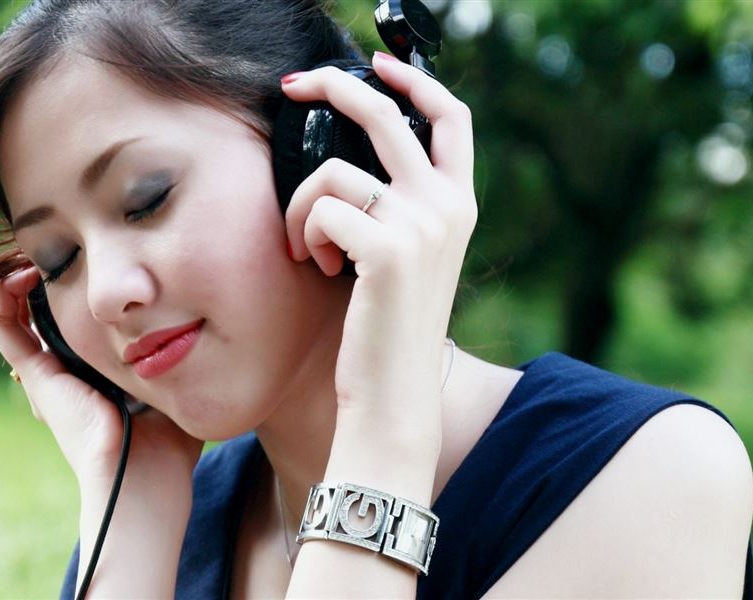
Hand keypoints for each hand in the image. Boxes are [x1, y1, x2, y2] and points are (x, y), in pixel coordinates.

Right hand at [0, 266, 204, 488]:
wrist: (144, 482)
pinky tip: (18, 275)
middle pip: (47, 316)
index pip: (81, 327)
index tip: (94, 263)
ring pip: (17, 318)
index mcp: (98, 375)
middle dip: (50, 280)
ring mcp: (50, 375)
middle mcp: (69, 372)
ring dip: (20, 282)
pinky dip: (3, 302)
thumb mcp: (178, 388)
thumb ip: (186, 361)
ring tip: (33, 255)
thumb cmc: (170, 447)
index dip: (80, 294)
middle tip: (61, 249)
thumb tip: (206, 332)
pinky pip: (5, 332)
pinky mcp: (38, 378)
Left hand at [280, 52, 476, 449]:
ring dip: (301, 208)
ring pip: (332, 172)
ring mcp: (422, 225)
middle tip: (293, 85)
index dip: (414, 83)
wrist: (391, 394)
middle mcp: (449, 207)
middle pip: (387, 116)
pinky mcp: (388, 249)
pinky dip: (304, 236)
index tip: (375, 65)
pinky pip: (319, 209)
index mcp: (459, 205)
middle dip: (334, 88)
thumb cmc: (384, 327)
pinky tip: (318, 269)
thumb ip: (395, 206)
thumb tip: (348, 162)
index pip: (453, 119)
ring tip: (310, 251)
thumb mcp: (403, 257)